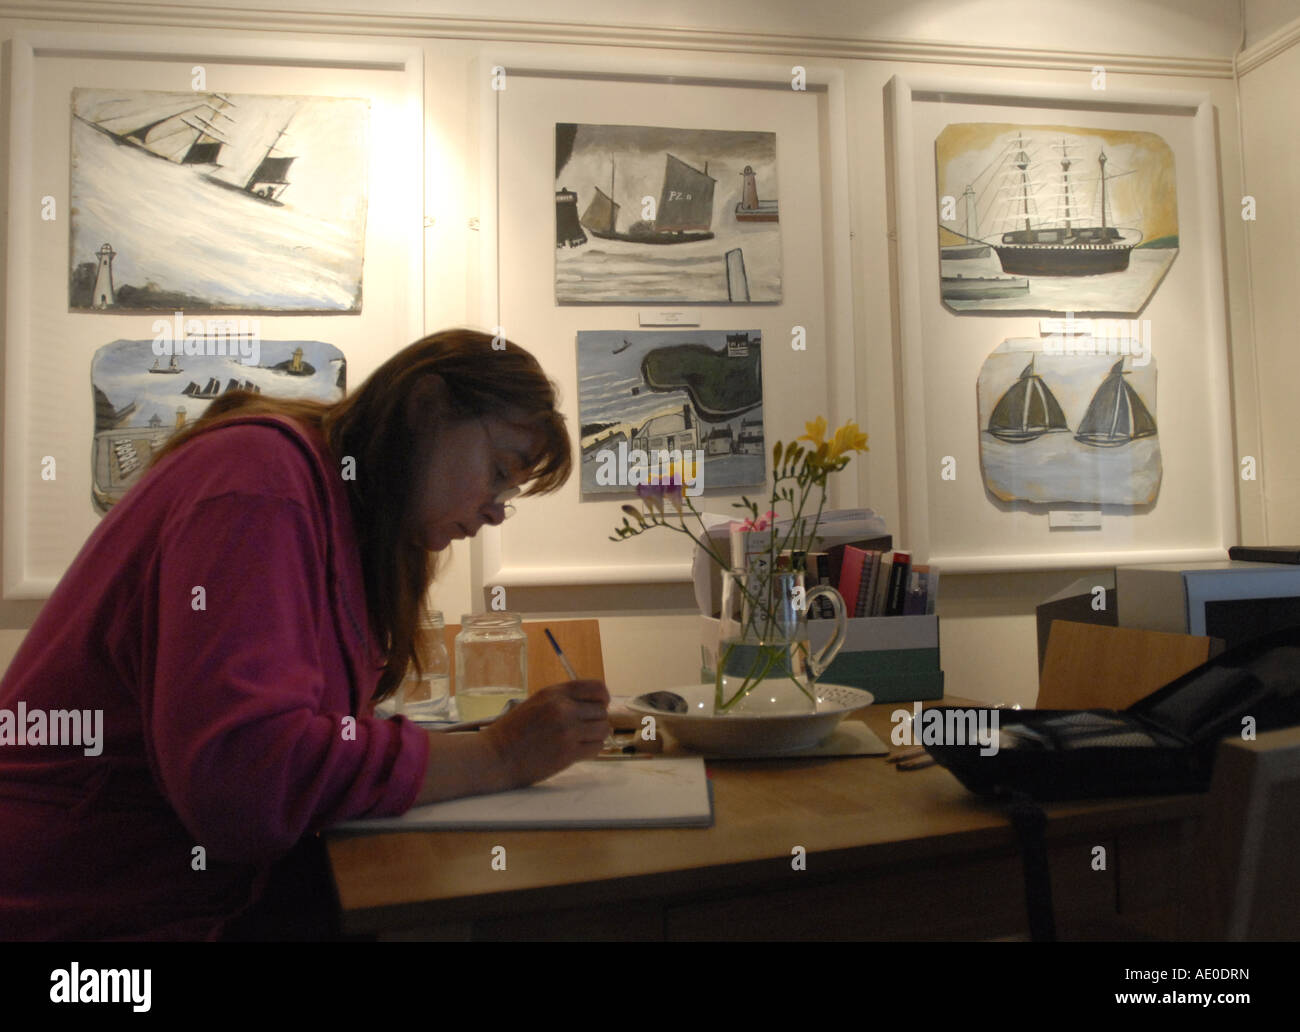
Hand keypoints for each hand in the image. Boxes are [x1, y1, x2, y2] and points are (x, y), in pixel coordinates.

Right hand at [480, 679, 609, 788]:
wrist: (494, 757)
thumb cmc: (512, 732)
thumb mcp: (536, 703)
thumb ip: (562, 701)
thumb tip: (592, 705)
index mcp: (554, 693)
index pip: (597, 688)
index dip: (602, 698)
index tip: (599, 706)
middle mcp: (563, 708)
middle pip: (602, 711)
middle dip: (596, 720)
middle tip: (584, 729)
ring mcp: (568, 730)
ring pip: (603, 729)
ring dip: (596, 736)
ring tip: (581, 741)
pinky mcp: (569, 752)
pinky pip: (596, 748)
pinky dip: (591, 750)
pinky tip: (578, 751)